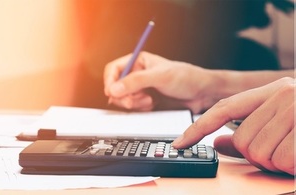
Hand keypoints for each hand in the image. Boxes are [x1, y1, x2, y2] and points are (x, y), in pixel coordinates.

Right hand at [103, 51, 219, 112]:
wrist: (201, 94)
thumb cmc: (186, 78)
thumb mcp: (160, 76)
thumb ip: (136, 81)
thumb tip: (114, 88)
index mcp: (139, 61)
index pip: (114, 69)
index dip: (110, 81)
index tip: (112, 92)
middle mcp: (138, 75)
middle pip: (116, 87)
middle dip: (124, 96)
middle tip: (134, 100)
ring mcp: (141, 89)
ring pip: (123, 99)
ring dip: (134, 103)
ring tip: (149, 101)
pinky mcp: (146, 101)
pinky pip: (133, 107)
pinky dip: (140, 108)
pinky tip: (152, 104)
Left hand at [173, 77, 294, 174]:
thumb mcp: (279, 123)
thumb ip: (246, 132)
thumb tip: (217, 143)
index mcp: (272, 91)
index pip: (224, 108)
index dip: (199, 127)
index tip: (180, 142)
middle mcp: (282, 95)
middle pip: (240, 139)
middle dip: (255, 153)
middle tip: (277, 149)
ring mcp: (295, 111)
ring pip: (256, 152)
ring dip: (273, 161)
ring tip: (290, 150)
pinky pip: (280, 161)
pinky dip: (288, 166)